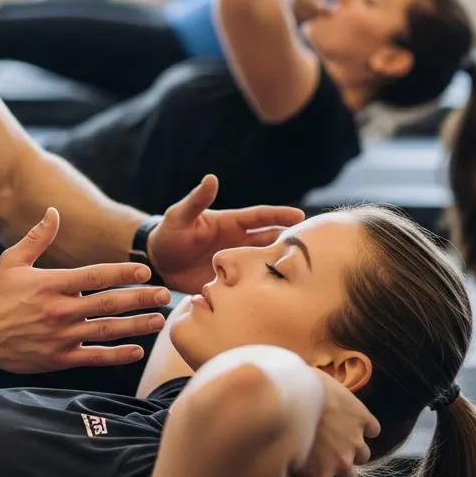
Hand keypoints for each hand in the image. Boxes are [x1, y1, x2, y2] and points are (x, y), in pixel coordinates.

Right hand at [0, 208, 170, 373]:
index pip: (95, 277)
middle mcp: (59, 310)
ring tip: (159, 321)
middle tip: (165, 295)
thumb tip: (53, 212)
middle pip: (108, 304)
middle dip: (140, 299)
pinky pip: (94, 357)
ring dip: (136, 326)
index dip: (123, 274)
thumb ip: (37, 237)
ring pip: (106, 331)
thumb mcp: (11, 261)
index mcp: (51, 284)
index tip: (146, 271)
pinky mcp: (59, 358)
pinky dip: (117, 355)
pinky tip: (137, 351)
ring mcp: (60, 337)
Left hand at [147, 175, 303, 292]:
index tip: (301, 217)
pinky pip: (253, 285)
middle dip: (291, 242)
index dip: (280, 216)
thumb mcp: (180, 216)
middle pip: (271, 241)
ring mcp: (238, 264)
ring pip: (266, 264)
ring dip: (282, 267)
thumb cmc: (169, 234)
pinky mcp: (233, 283)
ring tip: (306, 274)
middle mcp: (240, 243)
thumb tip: (211, 178)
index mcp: (231, 223)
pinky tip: (282, 298)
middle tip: (316, 248)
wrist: (159, 263)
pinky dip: (267, 289)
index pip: (261, 217)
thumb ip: (196, 200)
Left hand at [281, 372, 380, 476]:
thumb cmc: (278, 422)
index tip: (317, 472)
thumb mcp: (278, 457)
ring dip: (353, 447)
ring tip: (338, 432)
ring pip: (364, 455)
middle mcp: (341, 462)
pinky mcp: (362, 418)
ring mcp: (354, 440)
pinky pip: (374, 429)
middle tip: (326, 450)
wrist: (290, 386)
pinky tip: (352, 417)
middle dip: (340, 467)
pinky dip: (366, 425)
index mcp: (320, 475)